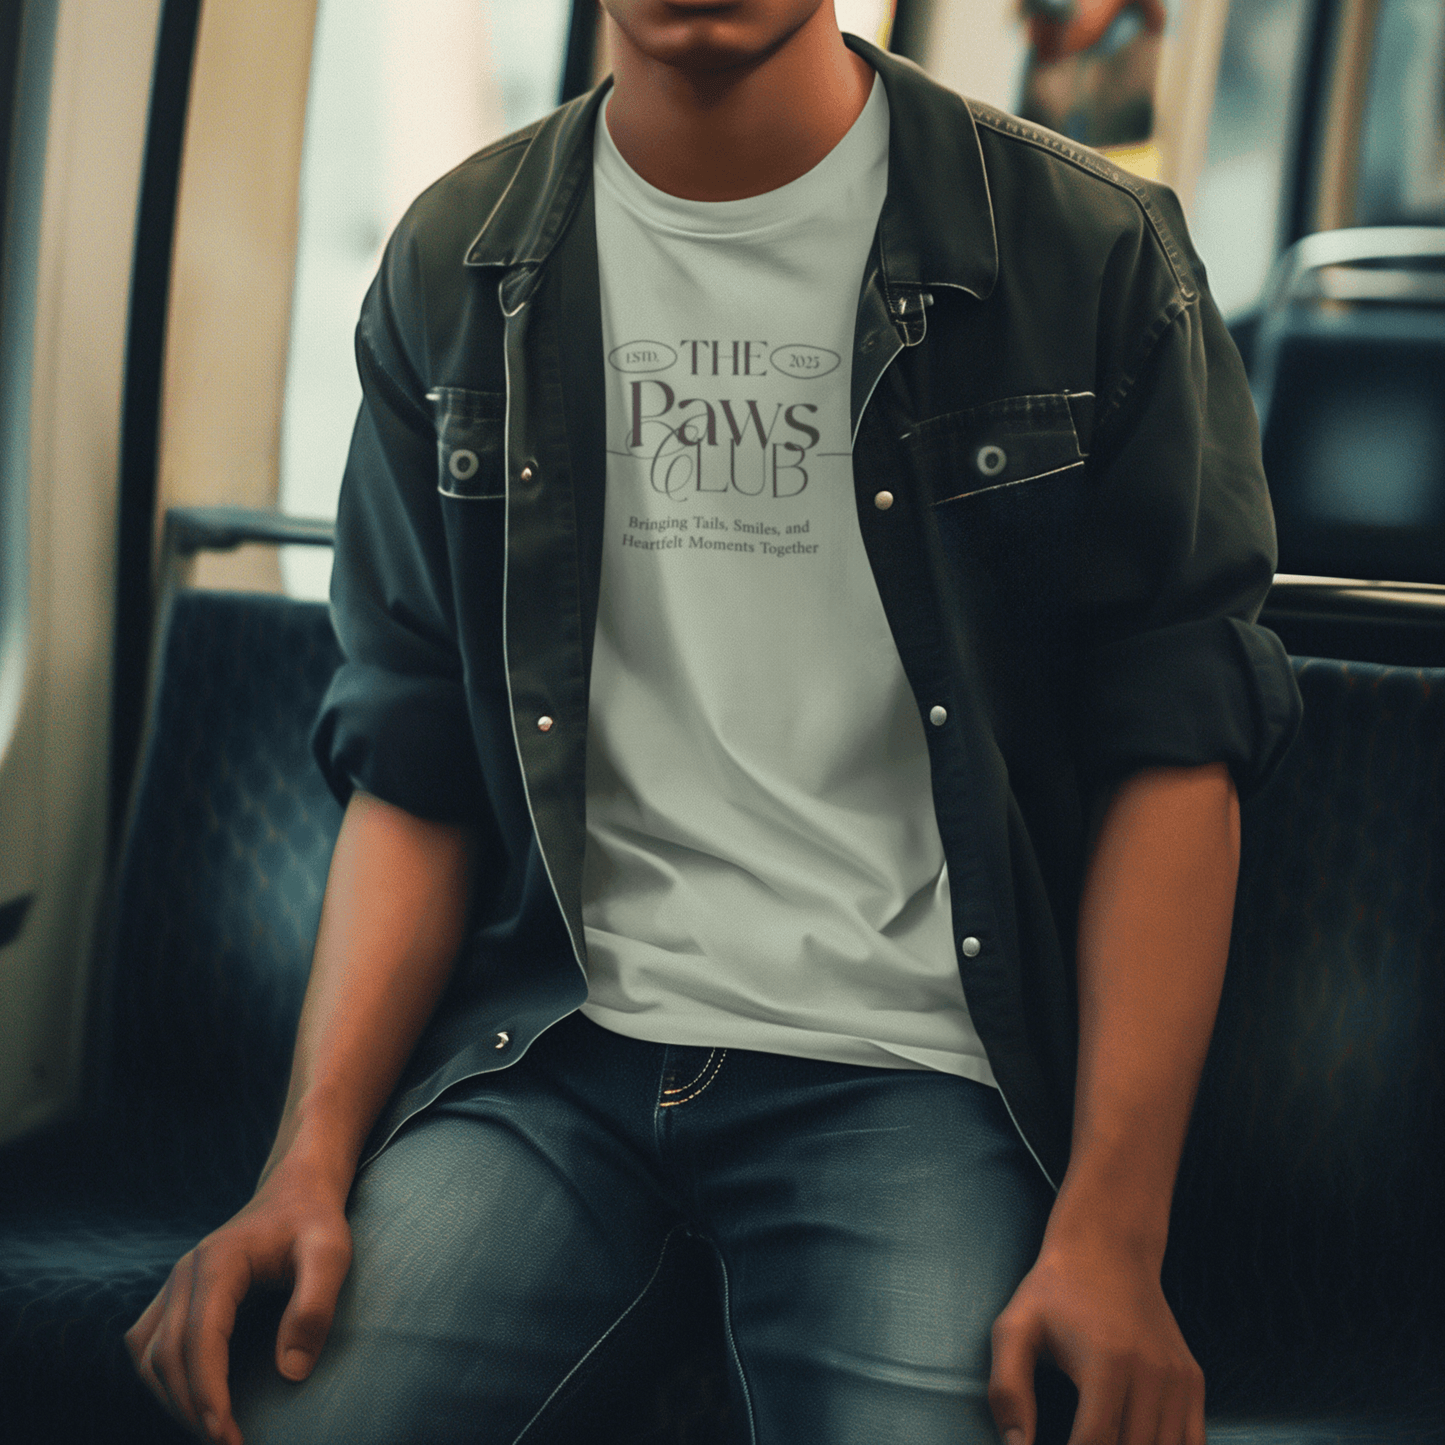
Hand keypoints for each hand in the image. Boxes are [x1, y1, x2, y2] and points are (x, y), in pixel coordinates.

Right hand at [125, 1156, 352, 1444]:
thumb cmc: (314, 1221)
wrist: (296, 1191)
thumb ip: (315, 1306)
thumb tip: (290, 1372)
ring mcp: (175, 1284)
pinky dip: (162, 1380)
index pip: (200, 1338)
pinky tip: (192, 1403)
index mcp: (219, 1261)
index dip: (208, 1392)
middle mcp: (185, 1273)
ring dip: (173, 1399)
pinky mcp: (175, 1296)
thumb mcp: (331, 1252)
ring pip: (150, 1355)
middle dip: (193, 1407)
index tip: (227, 1435)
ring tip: (213, 1431)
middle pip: (169, 1354)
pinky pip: (149, 1346)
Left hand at [987, 1231, 1205, 1444]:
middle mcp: (1152, 1374)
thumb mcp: (1015, 1327)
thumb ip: (1007, 1389)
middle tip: (1076, 1443)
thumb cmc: (1054, 1292)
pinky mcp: (1192, 1381)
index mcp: (1107, 1362)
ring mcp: (1179, 1380)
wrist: (1109, 1248)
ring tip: (1099, 1442)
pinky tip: (1135, 1441)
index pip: (1094, 1443)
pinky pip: (1193, 1444)